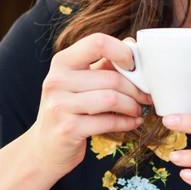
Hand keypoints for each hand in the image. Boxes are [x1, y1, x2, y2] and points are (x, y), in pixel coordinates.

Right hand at [29, 33, 151, 178]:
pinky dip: (127, 122)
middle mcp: (57, 81)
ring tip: (138, 110)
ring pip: (112, 99)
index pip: (97, 42)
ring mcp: (60, 105)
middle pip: (111, 77)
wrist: (45, 147)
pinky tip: (133, 122)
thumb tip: (131, 45)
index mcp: (62, 62)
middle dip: (136, 89)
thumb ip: (103, 64)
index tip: (134, 66)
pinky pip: (108, 121)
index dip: (122, 52)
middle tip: (146, 96)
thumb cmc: (69, 110)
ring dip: (132, 106)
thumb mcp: (79, 82)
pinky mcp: (68, 129)